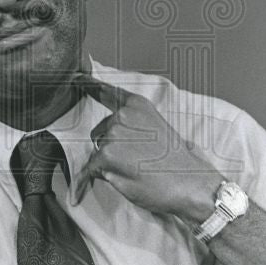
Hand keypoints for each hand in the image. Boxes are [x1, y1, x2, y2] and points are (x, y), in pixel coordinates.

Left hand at [72, 75, 224, 222]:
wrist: (190, 183)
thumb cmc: (178, 161)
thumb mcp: (158, 128)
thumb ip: (134, 123)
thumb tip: (115, 132)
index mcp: (136, 105)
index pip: (107, 92)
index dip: (89, 85)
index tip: (75, 77)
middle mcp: (122, 116)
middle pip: (100, 132)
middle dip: (111, 146)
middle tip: (137, 160)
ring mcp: (113, 136)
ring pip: (98, 153)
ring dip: (109, 164)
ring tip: (135, 171)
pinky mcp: (106, 158)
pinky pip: (89, 171)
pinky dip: (91, 181)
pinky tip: (99, 186)